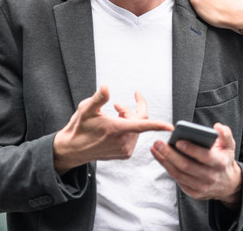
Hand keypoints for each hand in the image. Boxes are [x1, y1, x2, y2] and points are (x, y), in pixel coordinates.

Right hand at [53, 85, 173, 174]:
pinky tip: (114, 126)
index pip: (142, 125)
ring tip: (113, 114)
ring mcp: (124, 149)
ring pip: (136, 129)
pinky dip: (127, 129)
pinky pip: (133, 137)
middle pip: (139, 120)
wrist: (72, 150)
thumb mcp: (86, 109)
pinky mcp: (124, 154)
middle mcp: (123, 141)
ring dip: (128, 119)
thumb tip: (107, 87)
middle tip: (117, 105)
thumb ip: (99, 98)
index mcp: (117, 129)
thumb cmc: (79, 128)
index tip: (170, 127)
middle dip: (131, 109)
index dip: (158, 125)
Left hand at [151, 122, 242, 208]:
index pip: (204, 156)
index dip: (191, 149)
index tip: (178, 141)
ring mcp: (202, 187)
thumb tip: (217, 126)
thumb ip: (225, 134)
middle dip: (170, 154)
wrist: (228, 184)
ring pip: (179, 174)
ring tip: (155, 149)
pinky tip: (160, 158)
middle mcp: (211, 177)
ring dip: (165, 161)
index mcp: (220, 163)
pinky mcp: (194, 193)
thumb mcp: (229, 146)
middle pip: (186, 166)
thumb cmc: (224, 159)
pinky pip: (178, 180)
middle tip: (158, 143)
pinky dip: (168, 168)